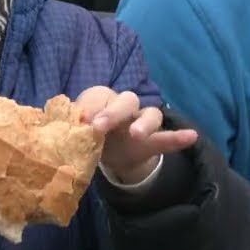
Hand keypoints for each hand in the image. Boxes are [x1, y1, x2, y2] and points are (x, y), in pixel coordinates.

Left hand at [75, 86, 197, 184]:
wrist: (108, 154)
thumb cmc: (88, 134)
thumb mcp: (75, 131)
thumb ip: (70, 127)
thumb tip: (59, 129)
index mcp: (103, 99)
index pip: (99, 95)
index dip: (90, 106)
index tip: (80, 121)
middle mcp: (125, 106)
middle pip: (126, 100)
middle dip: (113, 112)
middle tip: (99, 127)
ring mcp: (142, 122)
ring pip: (151, 114)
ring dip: (145, 122)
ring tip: (137, 134)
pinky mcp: (154, 141)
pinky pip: (168, 137)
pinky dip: (179, 137)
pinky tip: (191, 136)